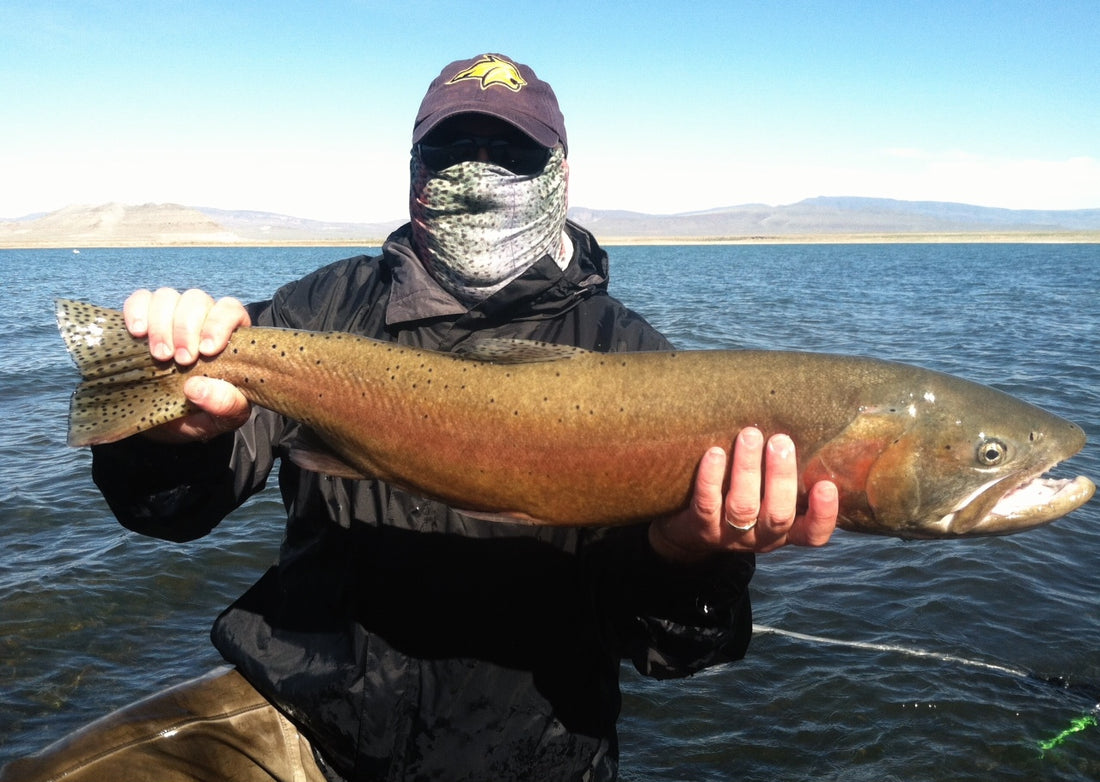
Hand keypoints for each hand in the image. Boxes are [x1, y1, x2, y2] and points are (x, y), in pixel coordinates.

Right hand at [123, 287, 252, 442]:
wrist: (164, 424)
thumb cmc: (201, 415)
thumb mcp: (220, 421)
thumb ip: (225, 406)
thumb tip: (197, 387)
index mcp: (230, 339)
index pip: (231, 310)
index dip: (219, 324)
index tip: (207, 350)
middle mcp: (202, 320)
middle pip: (196, 300)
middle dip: (186, 328)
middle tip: (181, 360)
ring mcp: (170, 317)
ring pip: (167, 297)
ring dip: (161, 323)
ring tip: (159, 356)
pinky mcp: (142, 320)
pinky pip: (139, 299)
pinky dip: (136, 311)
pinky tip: (137, 333)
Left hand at [649, 427, 837, 561]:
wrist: (689, 533)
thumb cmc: (739, 500)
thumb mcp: (767, 497)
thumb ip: (783, 476)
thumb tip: (802, 424)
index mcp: (785, 531)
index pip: (813, 534)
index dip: (823, 515)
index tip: (827, 485)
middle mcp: (761, 537)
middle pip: (777, 515)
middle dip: (781, 477)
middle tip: (781, 442)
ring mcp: (730, 536)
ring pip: (743, 507)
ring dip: (748, 469)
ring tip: (750, 436)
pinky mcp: (701, 527)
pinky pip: (707, 503)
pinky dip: (712, 477)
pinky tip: (715, 453)